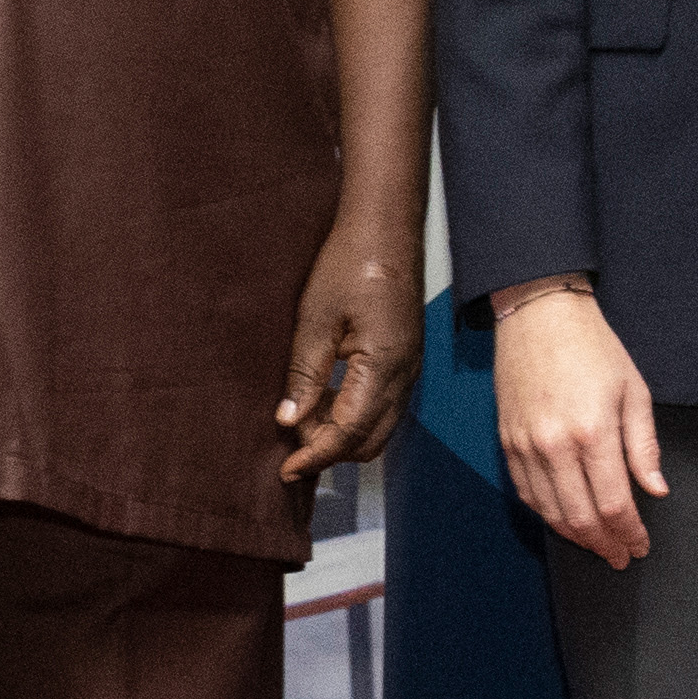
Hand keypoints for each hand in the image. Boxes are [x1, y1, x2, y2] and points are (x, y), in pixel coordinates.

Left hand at [272, 222, 418, 484]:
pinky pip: (384, 407)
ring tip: (302, 425)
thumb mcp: (315, 320)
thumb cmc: (350, 263)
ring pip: (379, 427)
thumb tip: (288, 421)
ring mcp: (410, 369)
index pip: (349, 432)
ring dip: (342, 436)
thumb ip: (304, 375)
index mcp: (383, 367)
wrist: (386, 228)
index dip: (316, 455)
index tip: (287, 470)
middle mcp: (404, 376)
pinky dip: (354, 417)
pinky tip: (325, 403)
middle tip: (290, 448)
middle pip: (370, 441)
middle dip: (330, 451)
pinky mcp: (406, 360)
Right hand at [491, 280, 667, 569]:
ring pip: (550, 512)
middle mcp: (556, 445)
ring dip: (576, 536)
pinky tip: (565, 520)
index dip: (630, 533)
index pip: (614, 504)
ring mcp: (526, 446)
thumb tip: (656, 488)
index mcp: (594, 432)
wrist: (539, 315)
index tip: (640, 544)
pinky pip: (526, 493)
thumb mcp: (634, 391)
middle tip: (620, 556)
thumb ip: (644, 446)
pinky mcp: (507, 442)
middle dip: (604, 544)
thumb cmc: (592, 347)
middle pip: (581, 518)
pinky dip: (547, 514)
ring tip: (597, 544)